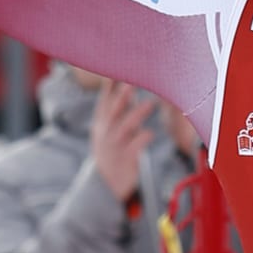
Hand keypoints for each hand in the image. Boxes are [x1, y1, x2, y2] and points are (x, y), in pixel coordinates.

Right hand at [91, 81, 158, 202]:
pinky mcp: (125, 159)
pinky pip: (134, 147)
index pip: (105, 100)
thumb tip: (128, 85)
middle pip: (114, 110)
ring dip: (137, 114)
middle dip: (122, 95)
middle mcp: (107, 132)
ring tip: (150, 103)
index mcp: (102, 123)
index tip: (117, 68)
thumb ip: (118, 109)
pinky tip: (150, 133)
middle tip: (133, 80)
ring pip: (125, 127)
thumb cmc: (112, 149)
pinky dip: (142, 138)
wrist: (104, 184)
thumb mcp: (108, 128)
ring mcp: (115, 146)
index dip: (110, 85)